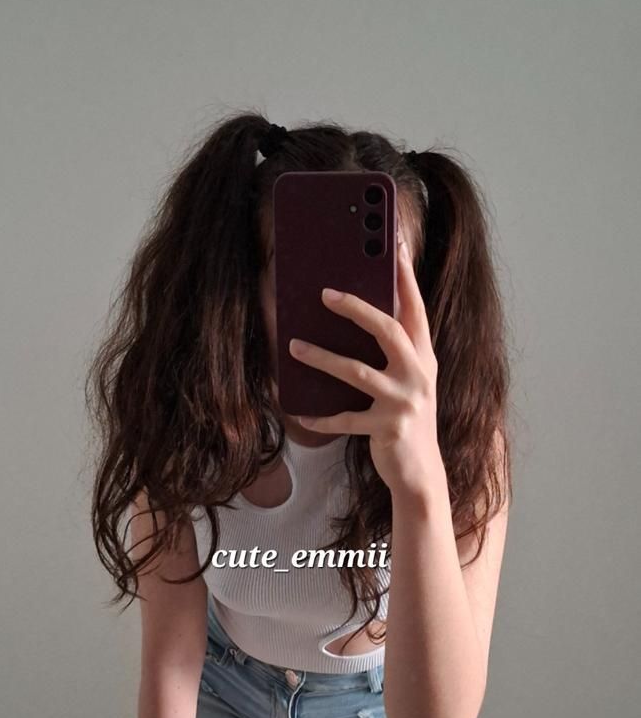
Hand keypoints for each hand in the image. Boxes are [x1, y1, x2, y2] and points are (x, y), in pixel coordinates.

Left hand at [288, 229, 443, 496]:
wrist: (420, 472)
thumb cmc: (405, 417)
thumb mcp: (406, 380)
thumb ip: (393, 351)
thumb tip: (352, 314)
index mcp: (423, 356)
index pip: (415, 308)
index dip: (405, 276)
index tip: (394, 245)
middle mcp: (419, 374)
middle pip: (388, 330)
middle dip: (356, 308)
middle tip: (324, 294)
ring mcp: (405, 402)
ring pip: (358, 372)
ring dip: (322, 358)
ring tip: (293, 346)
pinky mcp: (387, 429)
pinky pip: (345, 419)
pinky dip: (320, 417)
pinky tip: (298, 412)